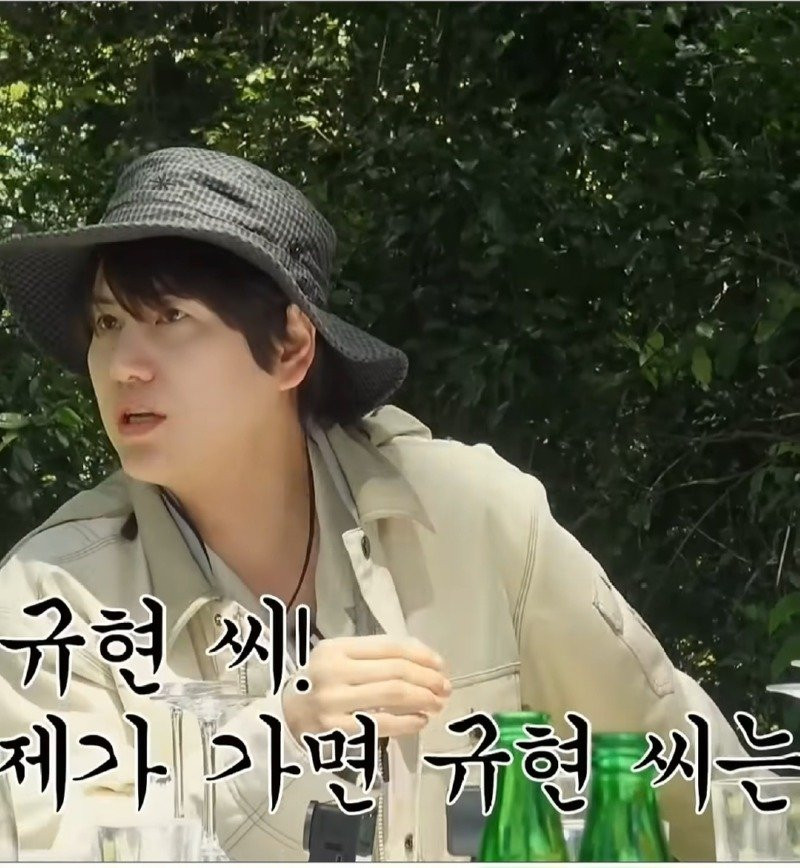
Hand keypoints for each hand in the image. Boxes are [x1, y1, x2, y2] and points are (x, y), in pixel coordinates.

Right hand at [282, 635, 451, 740]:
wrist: (284, 718)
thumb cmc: (319, 685)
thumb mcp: (339, 659)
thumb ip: (374, 656)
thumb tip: (423, 659)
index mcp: (336, 648)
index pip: (389, 646)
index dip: (421, 655)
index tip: (440, 664)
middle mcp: (333, 671)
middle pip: (396, 671)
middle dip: (428, 679)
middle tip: (445, 687)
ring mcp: (334, 701)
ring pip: (393, 696)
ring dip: (423, 699)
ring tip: (437, 703)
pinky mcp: (336, 731)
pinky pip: (382, 725)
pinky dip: (408, 723)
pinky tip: (420, 720)